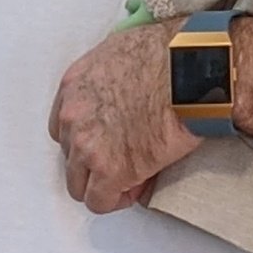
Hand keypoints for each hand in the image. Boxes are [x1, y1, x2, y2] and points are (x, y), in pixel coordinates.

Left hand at [48, 21, 200, 212]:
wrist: (190, 72)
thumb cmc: (169, 54)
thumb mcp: (122, 51)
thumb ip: (109, 77)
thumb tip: (124, 91)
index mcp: (74, 85)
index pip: (63, 126)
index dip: (87, 139)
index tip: (105, 143)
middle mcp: (73, 116)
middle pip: (70, 155)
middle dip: (93, 162)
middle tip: (121, 162)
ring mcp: (88, 146)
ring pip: (79, 183)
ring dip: (102, 183)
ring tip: (129, 179)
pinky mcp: (111, 170)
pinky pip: (100, 201)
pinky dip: (115, 200)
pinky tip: (134, 189)